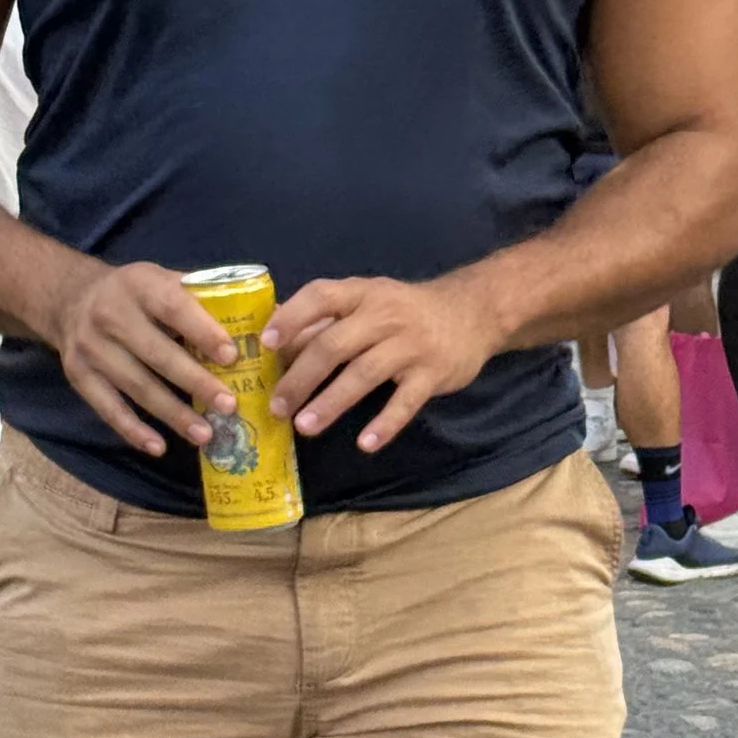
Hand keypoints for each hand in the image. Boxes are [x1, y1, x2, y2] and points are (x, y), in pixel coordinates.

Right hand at [46, 259, 236, 459]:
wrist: (70, 299)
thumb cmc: (136, 294)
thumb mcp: (162, 280)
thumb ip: (204, 298)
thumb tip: (270, 317)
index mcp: (139, 284)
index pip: (173, 308)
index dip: (202, 332)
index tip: (232, 357)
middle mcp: (110, 314)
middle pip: (157, 354)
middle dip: (195, 382)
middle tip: (228, 406)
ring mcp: (91, 348)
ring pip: (136, 386)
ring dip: (173, 413)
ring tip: (206, 435)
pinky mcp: (78, 376)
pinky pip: (108, 408)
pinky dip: (134, 430)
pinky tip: (160, 447)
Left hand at [266, 271, 499, 453]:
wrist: (472, 312)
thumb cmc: (404, 310)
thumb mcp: (367, 300)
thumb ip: (325, 317)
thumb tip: (270, 331)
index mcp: (361, 294)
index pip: (321, 297)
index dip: (292, 318)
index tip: (266, 344)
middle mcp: (384, 315)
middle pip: (335, 345)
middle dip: (301, 378)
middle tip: (276, 407)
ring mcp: (410, 345)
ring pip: (364, 374)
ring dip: (331, 402)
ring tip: (304, 427)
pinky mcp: (433, 373)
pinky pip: (405, 402)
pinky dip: (385, 423)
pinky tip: (364, 444)